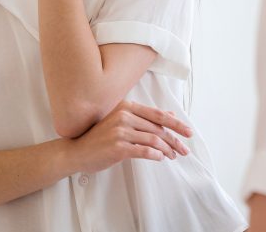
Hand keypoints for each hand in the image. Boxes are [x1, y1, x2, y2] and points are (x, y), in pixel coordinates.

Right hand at [66, 100, 192, 172]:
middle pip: (158, 128)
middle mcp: (124, 116)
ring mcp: (121, 131)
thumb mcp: (122, 121)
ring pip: (154, 140)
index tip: (188, 132)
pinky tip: (160, 158)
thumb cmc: (101, 136)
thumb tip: (171, 115)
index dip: (176, 124)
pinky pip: (144, 151)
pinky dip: (156, 155)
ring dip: (167, 150)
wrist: (77, 151)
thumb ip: (145, 117)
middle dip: (175, 140)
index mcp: (127, 107)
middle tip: (185, 149)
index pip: (158, 115)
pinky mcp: (118, 147)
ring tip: (173, 156)